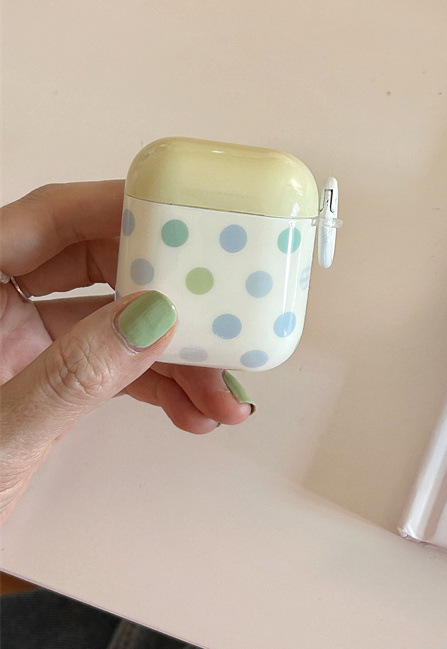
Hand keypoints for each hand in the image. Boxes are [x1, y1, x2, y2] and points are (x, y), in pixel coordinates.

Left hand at [0, 181, 255, 523]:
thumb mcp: (0, 436)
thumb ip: (73, 376)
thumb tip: (153, 319)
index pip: (50, 219)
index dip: (124, 212)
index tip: (190, 226)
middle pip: (100, 267)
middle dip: (171, 299)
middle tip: (223, 316)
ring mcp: (22, 339)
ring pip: (117, 320)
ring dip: (177, 356)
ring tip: (221, 392)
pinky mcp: (46, 375)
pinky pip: (114, 362)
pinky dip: (157, 384)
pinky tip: (193, 410)